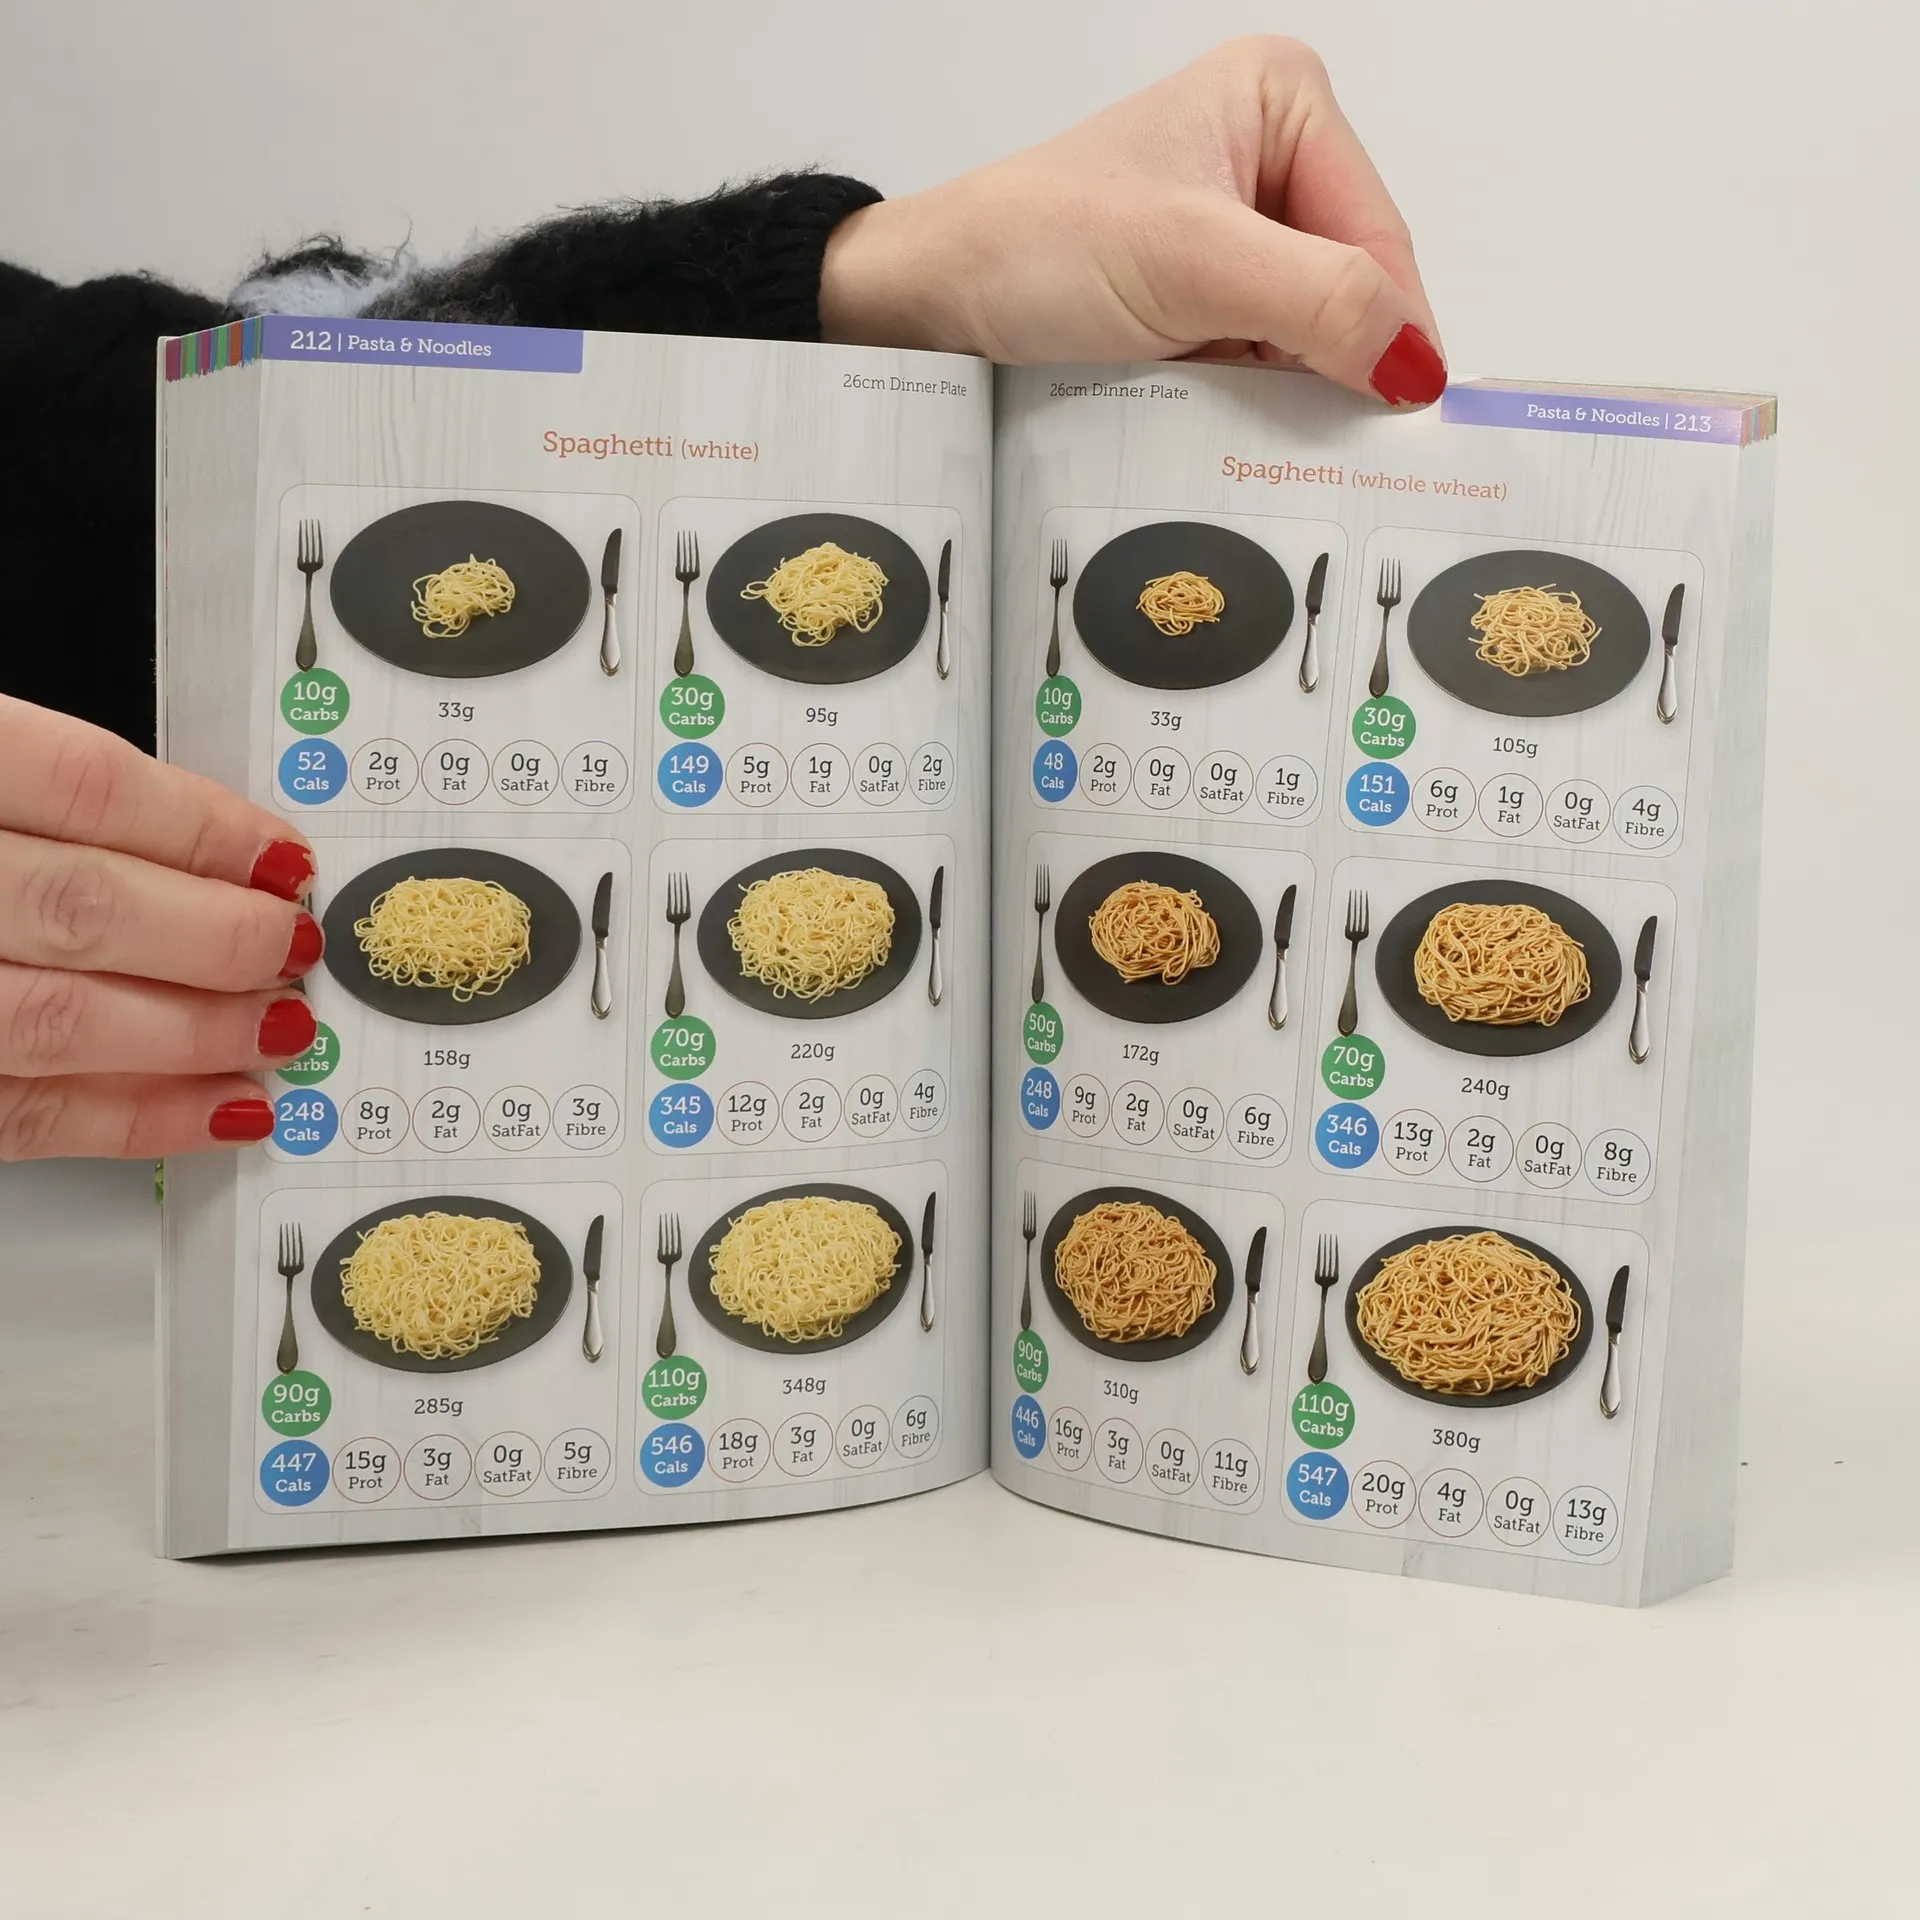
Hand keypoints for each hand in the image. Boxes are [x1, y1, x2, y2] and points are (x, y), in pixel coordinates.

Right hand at [0, 695, 323, 1158]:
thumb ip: (31, 793)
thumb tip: (194, 844)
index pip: (81, 787)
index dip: (200, 826)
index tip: (278, 856)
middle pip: (82, 907)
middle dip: (215, 936)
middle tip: (292, 945)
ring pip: (57, 1022)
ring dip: (193, 1031)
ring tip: (277, 1026)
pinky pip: (24, 1117)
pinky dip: (136, 1118)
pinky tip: (219, 1108)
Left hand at [822, 36, 1443, 405]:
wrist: (937, 296)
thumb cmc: (1039, 246)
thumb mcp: (1190, 265)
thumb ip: (1315, 302)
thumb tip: (1418, 362)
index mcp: (1284, 101)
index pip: (1379, 233)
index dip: (1394, 328)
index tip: (1405, 418)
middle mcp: (1271, 153)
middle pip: (1356, 281)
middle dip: (1340, 355)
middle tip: (1338, 439)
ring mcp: (1239, 226)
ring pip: (1315, 327)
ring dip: (1296, 383)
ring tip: (1266, 422)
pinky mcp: (1206, 287)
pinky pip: (1267, 351)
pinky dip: (1259, 392)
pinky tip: (1235, 417)